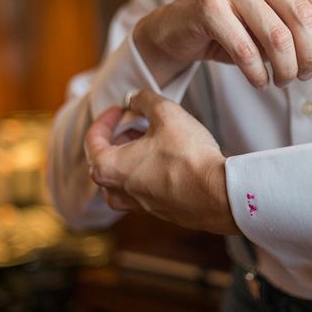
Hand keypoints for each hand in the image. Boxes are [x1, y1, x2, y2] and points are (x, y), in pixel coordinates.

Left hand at [85, 90, 239, 234]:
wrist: (219, 194)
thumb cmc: (188, 156)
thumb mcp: (166, 114)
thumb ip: (144, 100)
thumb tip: (135, 98)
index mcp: (109, 169)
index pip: (93, 140)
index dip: (106, 119)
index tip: (121, 109)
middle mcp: (119, 193)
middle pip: (105, 162)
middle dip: (119, 138)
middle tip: (137, 124)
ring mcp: (140, 207)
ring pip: (123, 180)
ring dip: (131, 158)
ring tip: (150, 143)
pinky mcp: (161, 213)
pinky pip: (144, 191)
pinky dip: (147, 173)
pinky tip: (168, 161)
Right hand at [134, 0, 311, 88]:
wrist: (180, 30)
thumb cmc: (232, 30)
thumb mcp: (276, 32)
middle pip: (302, 20)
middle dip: (308, 57)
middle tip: (302, 77)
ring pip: (276, 37)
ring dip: (284, 69)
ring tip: (280, 81)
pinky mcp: (210, 8)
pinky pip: (245, 51)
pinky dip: (257, 74)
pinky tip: (259, 81)